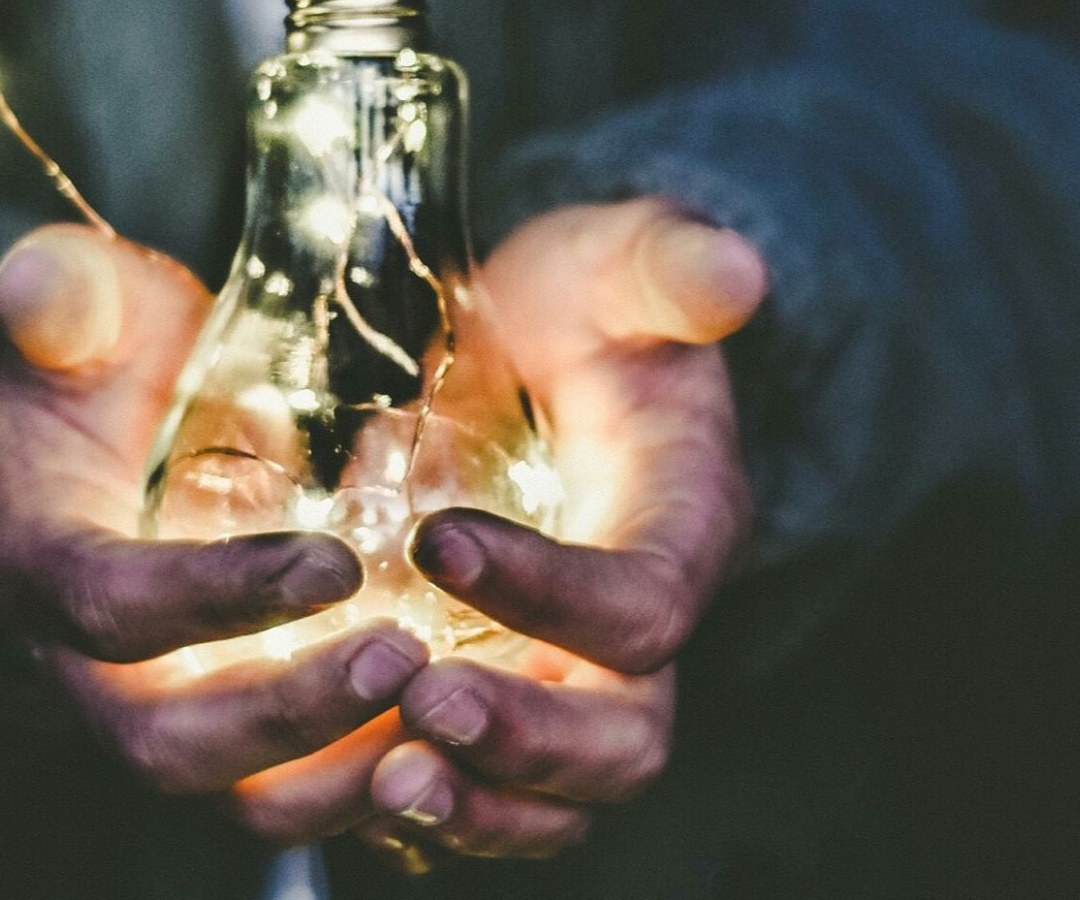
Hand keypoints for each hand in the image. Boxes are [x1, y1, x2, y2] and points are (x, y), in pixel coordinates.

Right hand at [0, 224, 428, 839]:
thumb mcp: (83, 310)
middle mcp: (86, 669)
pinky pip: (296, 797)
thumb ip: (65, 296)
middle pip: (168, 743)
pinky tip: (461, 742)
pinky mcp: (233, 736)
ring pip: (239, 798)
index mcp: (37, 564)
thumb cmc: (105, 363)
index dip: (215, 598)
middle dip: (288, 716)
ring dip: (343, 775)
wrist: (111, 433)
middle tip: (405, 658)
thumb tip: (38, 284)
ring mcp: (162, 713)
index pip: (109, 606)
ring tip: (450, 716)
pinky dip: (376, 787)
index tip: (334, 564)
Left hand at [363, 199, 766, 863]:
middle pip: (622, 738)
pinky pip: (485, 798)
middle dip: (528, 739)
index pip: (643, 603)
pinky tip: (346, 789)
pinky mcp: (505, 701)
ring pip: (557, 799)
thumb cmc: (578, 309)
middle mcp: (635, 633)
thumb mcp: (615, 264)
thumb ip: (666, 266)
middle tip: (423, 705)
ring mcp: (570, 680)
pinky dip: (429, 816)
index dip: (553, 591)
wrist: (534, 351)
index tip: (438, 540)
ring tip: (386, 783)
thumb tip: (733, 270)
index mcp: (680, 530)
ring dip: (476, 807)